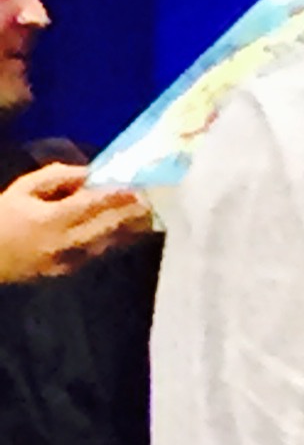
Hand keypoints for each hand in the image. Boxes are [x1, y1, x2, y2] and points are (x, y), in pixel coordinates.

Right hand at [0, 163, 151, 282]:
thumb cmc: (3, 215)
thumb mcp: (24, 188)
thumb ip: (56, 178)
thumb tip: (88, 173)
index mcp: (51, 218)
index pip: (92, 205)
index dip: (116, 196)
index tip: (136, 188)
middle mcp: (64, 241)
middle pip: (106, 226)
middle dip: (130, 215)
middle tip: (149, 203)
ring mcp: (68, 260)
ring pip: (106, 244)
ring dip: (127, 230)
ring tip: (145, 217)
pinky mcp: (67, 271)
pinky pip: (96, 254)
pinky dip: (112, 242)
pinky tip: (125, 234)